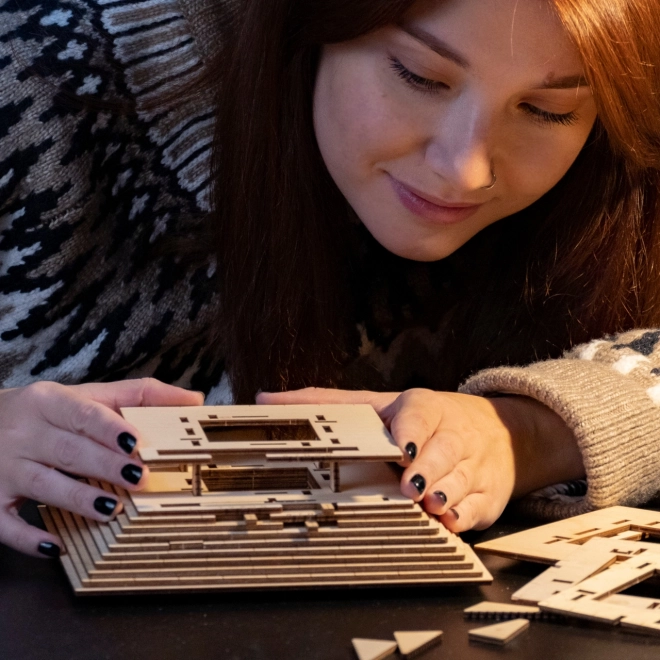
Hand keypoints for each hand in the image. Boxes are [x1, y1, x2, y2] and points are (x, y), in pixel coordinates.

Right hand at [0, 378, 202, 557]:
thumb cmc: (48, 412)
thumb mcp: (85, 395)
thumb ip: (139, 395)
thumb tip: (194, 400)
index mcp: (50, 401)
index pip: (83, 413)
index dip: (110, 429)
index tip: (137, 443)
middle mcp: (25, 432)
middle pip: (68, 450)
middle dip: (104, 466)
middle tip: (139, 479)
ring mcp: (3, 467)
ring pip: (41, 484)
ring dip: (77, 499)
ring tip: (111, 510)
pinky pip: (5, 523)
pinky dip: (29, 538)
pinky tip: (57, 546)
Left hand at [257, 388, 582, 531]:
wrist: (491, 432)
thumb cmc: (423, 420)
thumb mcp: (378, 405)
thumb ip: (325, 404)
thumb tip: (266, 398)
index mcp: (424, 407)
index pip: (420, 413)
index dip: (411, 431)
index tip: (400, 449)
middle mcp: (452, 433)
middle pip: (444, 449)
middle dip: (427, 469)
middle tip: (409, 487)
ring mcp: (472, 463)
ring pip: (462, 478)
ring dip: (446, 493)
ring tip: (430, 505)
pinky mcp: (487, 492)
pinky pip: (478, 506)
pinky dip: (464, 514)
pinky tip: (449, 519)